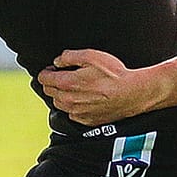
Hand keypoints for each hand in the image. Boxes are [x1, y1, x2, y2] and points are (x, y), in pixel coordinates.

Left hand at [38, 48, 157, 125]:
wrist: (133, 93)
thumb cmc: (114, 75)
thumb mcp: (92, 56)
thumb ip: (69, 56)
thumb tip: (58, 61)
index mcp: (67, 83)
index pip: (44, 79)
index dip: (47, 71)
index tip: (53, 69)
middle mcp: (69, 100)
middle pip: (49, 91)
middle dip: (53, 83)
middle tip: (64, 76)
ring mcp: (77, 112)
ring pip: (59, 104)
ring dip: (62, 95)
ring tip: (76, 87)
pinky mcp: (86, 120)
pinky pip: (72, 113)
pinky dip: (74, 106)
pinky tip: (85, 99)